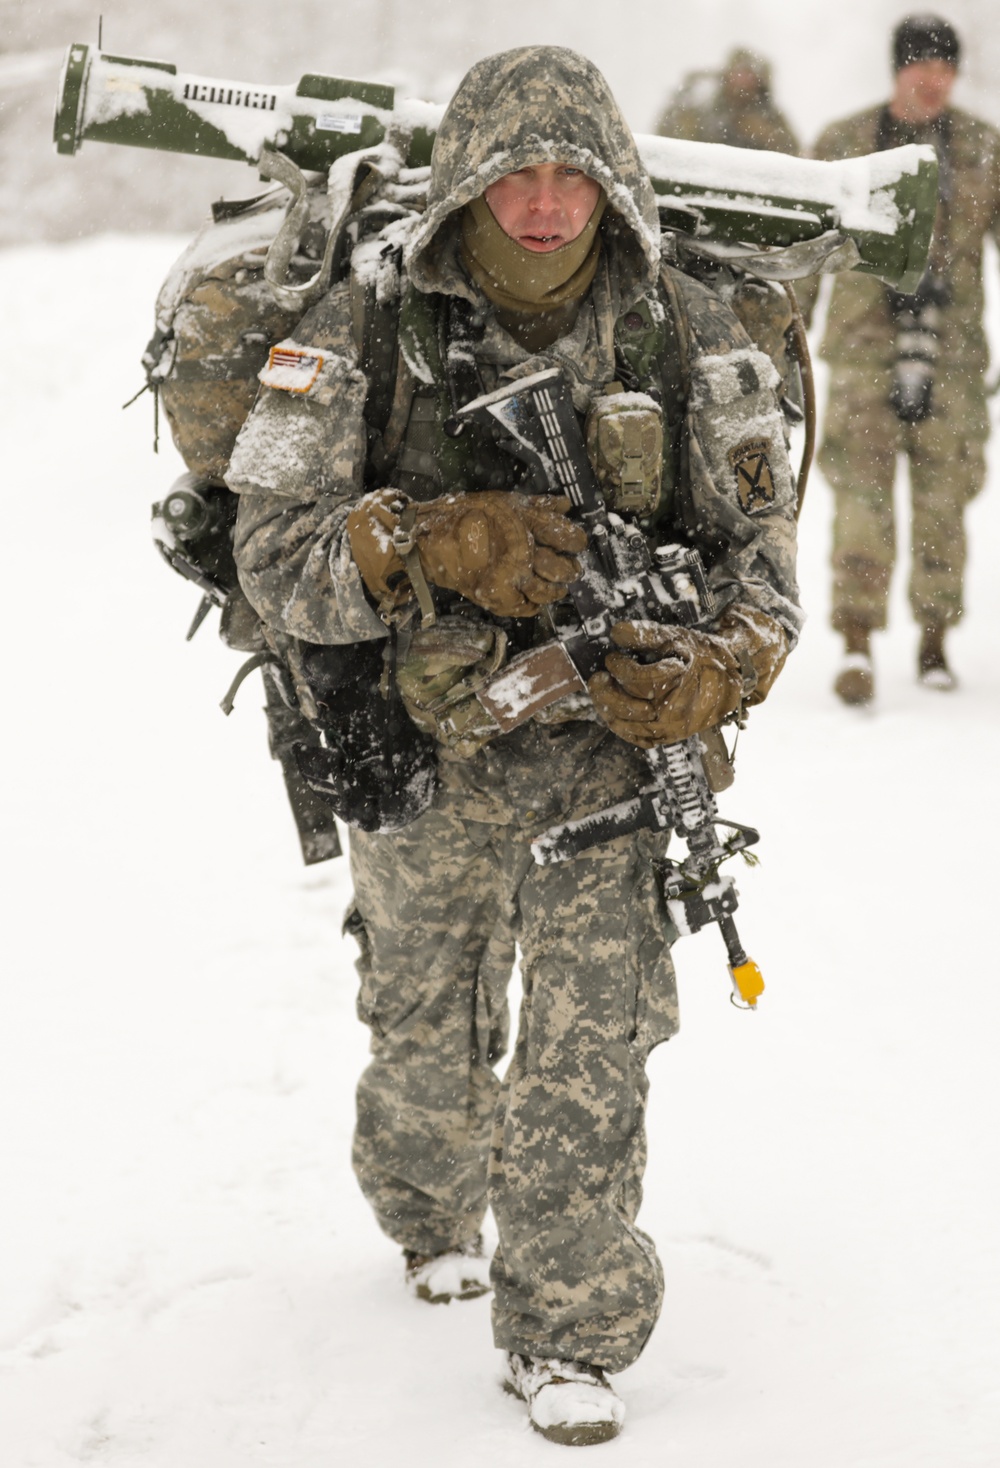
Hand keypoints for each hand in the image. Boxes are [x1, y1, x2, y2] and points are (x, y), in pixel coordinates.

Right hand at [347, 488, 585, 617]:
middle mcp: (524, 551)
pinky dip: (533, 606)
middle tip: (570, 570)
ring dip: (555, 591)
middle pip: (562, 568)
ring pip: (547, 591)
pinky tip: (533, 600)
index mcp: (527, 525)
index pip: (567, 536)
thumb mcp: (505, 501)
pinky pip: (525, 607)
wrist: (432, 539)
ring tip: (556, 589)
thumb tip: (566, 505)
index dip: (577, 542)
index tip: (577, 544)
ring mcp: (511, 575)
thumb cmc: (466, 514)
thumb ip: (538, 504)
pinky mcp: (498, 595)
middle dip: (570, 570)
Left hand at [588, 605, 786, 747]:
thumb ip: (647, 634)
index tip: (613, 657)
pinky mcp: (673, 736)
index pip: (635, 679)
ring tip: (601, 696)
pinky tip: (615, 717)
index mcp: (676, 686)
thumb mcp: (679, 638)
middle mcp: (673, 713)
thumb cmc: (707, 656)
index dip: (618, 666)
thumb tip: (616, 632)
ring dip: (609, 712)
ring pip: (629, 727)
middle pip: (626, 707)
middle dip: (605, 692)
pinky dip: (625, 730)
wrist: (736, 676)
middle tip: (597, 678)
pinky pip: (642, 740)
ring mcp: (672, 729)